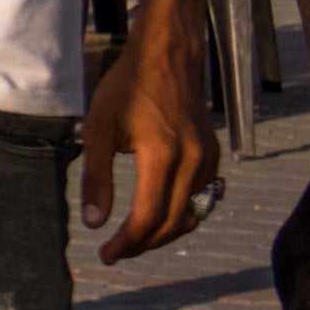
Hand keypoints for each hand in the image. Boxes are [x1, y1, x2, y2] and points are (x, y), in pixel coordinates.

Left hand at [87, 29, 220, 265]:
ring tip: (134, 239)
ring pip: (191, 215)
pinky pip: (203, 199)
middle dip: (143, 244)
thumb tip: (94, 224)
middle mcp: (193, 161)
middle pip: (172, 223)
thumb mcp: (99, 129)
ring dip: (164, 233)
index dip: (127, 243)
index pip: (148, 218)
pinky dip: (181, 215)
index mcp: (163, 156)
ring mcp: (208, 159)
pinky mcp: (214, 154)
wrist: (169, 55)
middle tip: (116, 251)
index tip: (106, 254)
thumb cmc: (129, 86)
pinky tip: (159, 216)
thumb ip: (96, 179)